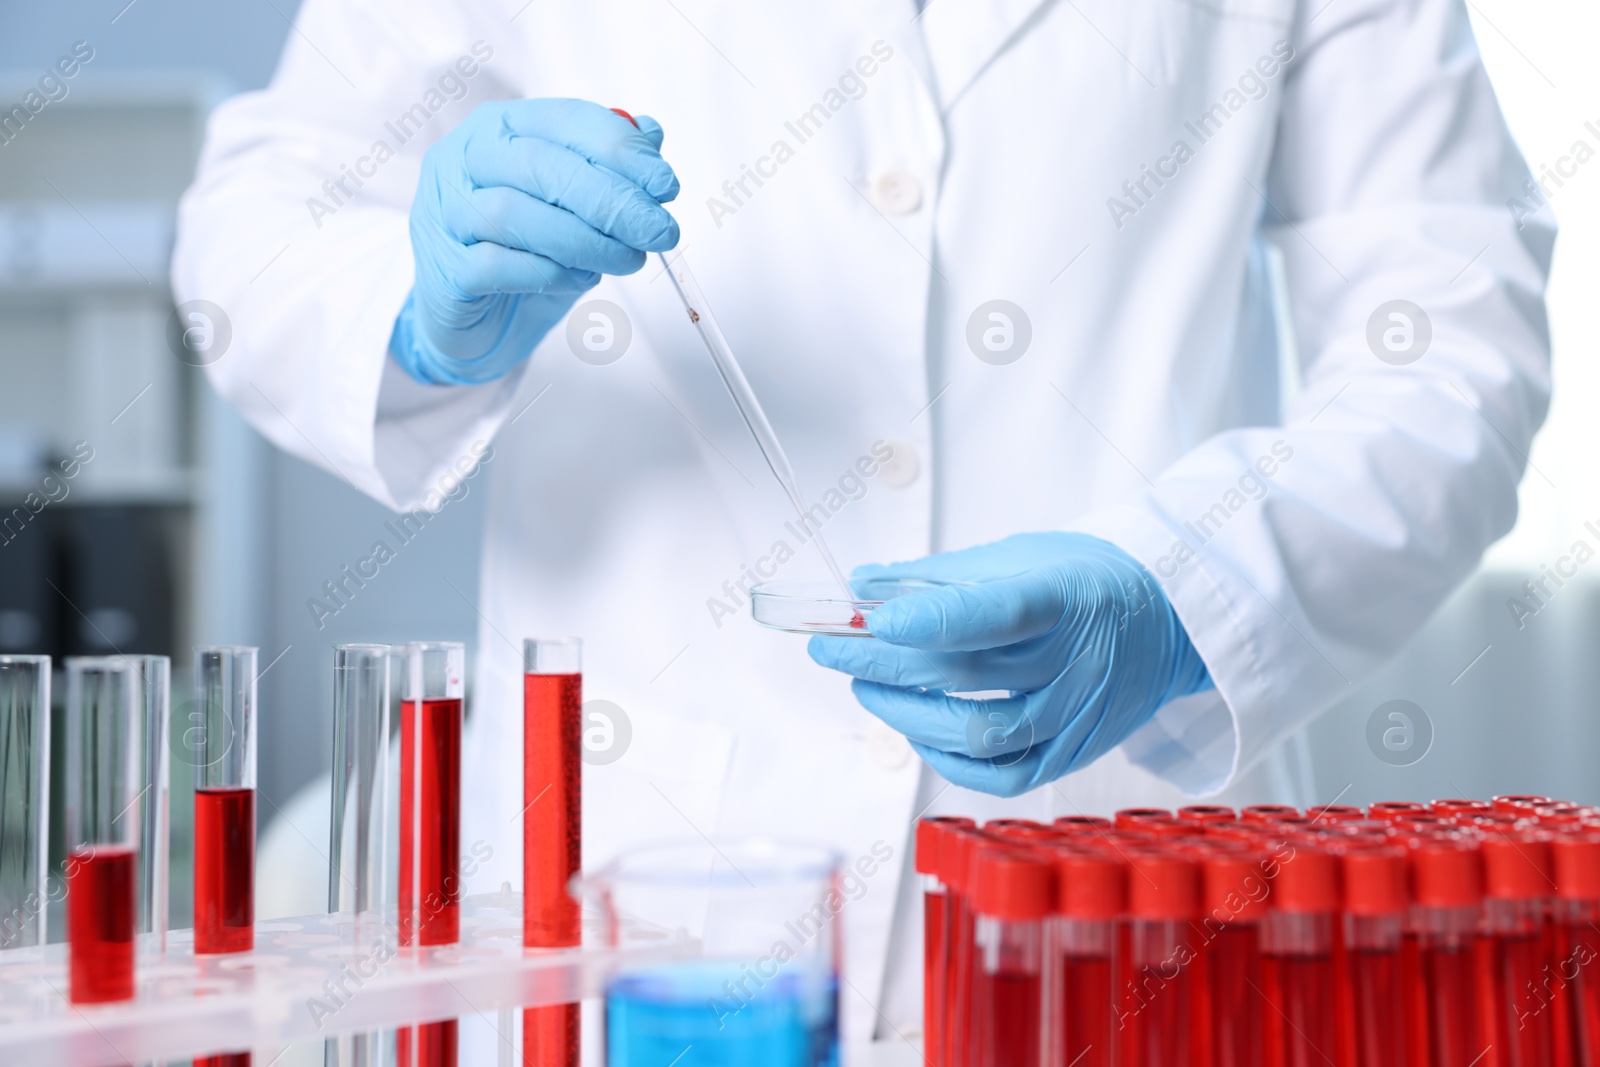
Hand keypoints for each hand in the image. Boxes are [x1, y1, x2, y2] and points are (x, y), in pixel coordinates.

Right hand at [390, 99, 679, 384]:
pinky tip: (579, 279)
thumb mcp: (577, 208)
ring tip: (628, 260)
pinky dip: (547, 273)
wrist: (480, 323)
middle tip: (658, 231)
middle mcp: (462, 160)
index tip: (666, 185)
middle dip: (612, 200)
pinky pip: (495, 264)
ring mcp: (445, 213)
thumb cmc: (529, 254)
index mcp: (499, 127)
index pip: (565, 120)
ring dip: (585, 240)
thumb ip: (609, 167)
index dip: (621, 150)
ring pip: (515, 213)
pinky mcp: (442, 268)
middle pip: (541, 165)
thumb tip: (651, 132)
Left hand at [807, 533, 1211, 796]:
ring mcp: (1077, 716)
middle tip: (832, 647)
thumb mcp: (1020, 556)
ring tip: (867, 686)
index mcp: (1065, 599)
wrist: (1171, 620)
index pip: (994, 615)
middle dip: (885, 661)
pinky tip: (917, 731)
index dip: (927, 621)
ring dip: (906, 714)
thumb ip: (939, 577)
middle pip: (968, 674)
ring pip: (980, 733)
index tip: (867, 618)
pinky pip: (1003, 774)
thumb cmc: (1086, 581)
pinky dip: (949, 759)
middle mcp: (1076, 662)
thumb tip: (862, 588)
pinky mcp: (1074, 754)